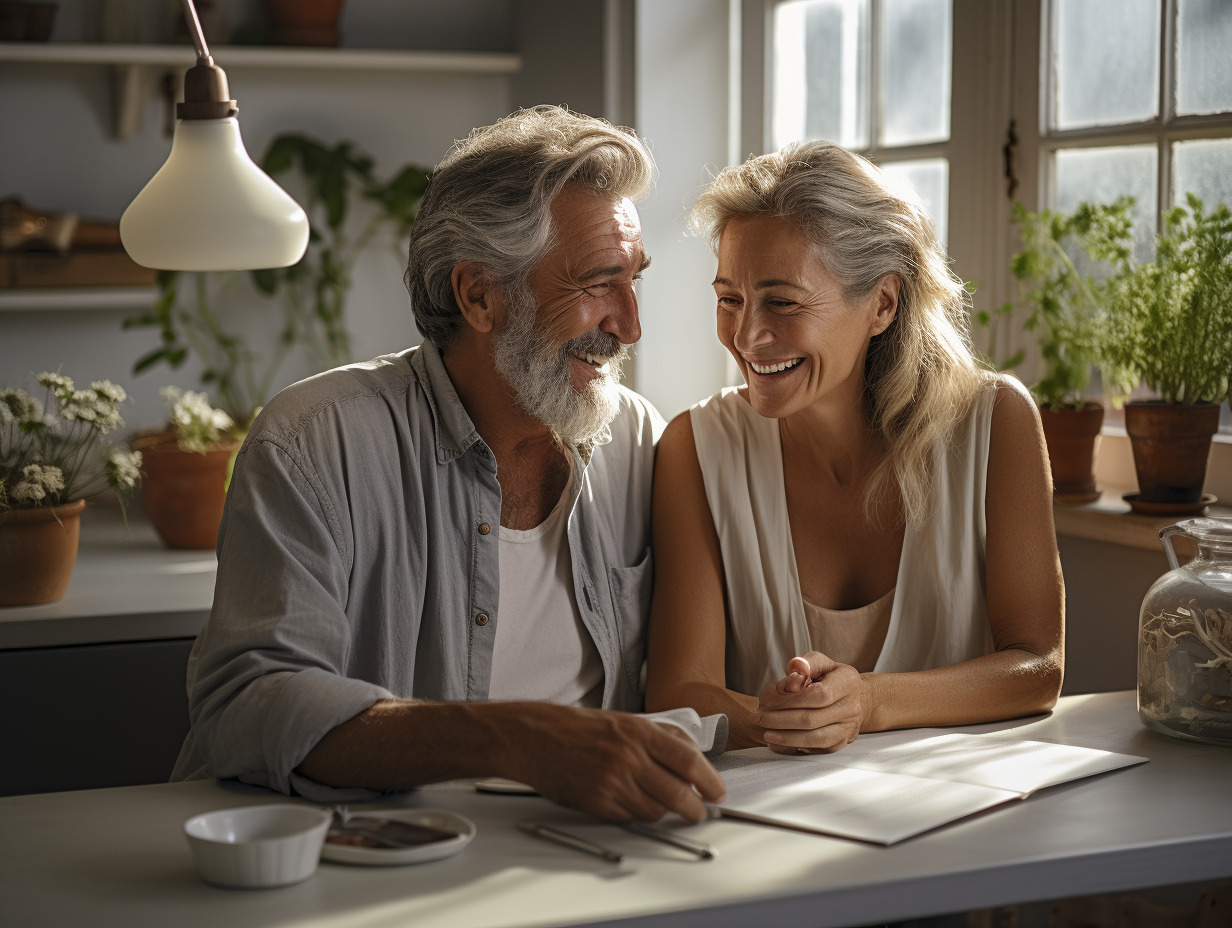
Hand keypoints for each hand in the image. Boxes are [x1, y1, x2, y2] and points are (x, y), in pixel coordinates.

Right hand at [504, 704, 726, 822]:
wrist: (535, 738)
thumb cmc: (578, 728)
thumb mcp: (624, 720)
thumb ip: (659, 738)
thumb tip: (692, 759)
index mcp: (638, 732)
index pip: (688, 761)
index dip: (710, 781)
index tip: (717, 792)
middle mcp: (628, 757)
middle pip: (678, 793)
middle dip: (695, 809)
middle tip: (699, 811)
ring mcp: (612, 782)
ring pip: (656, 811)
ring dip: (665, 812)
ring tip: (663, 805)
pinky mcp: (598, 803)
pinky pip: (631, 818)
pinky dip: (638, 815)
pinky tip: (634, 803)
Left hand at [748, 651, 867, 753]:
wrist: (856, 698)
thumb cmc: (831, 678)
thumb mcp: (820, 662)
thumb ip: (804, 664)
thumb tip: (791, 679)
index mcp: (847, 682)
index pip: (817, 695)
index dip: (790, 699)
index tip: (767, 698)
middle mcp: (851, 707)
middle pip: (811, 719)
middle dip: (779, 719)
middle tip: (757, 716)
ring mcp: (847, 728)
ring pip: (814, 738)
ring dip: (785, 737)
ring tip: (765, 733)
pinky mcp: (840, 742)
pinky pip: (815, 749)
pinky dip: (794, 747)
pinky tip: (777, 743)